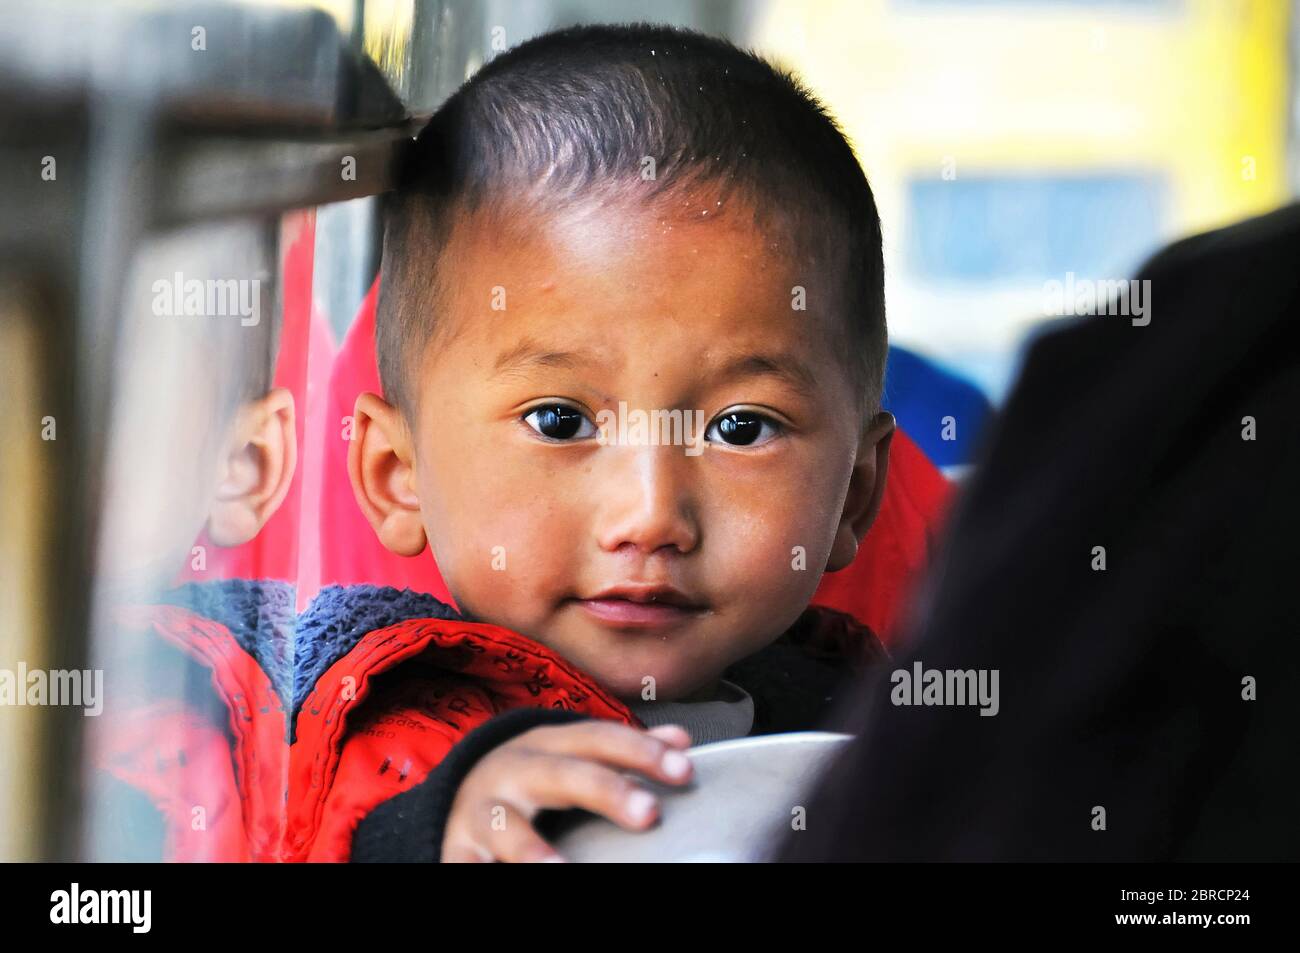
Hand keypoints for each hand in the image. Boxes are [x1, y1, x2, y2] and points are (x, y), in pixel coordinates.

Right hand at [441, 720, 692, 861]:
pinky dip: (484, 874)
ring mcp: (484, 811)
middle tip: (650, 812)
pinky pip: (467, 865)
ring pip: (507, 827)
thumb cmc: (535, 779)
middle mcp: (515, 771)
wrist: (458, 795)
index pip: (599, 739)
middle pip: (563, 774)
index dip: (642, 751)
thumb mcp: (572, 756)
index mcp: (549, 745)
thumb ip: (624, 751)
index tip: (686, 770)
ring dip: (532, 850)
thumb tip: (681, 741)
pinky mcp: (459, 849)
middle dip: (606, 790)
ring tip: (562, 870)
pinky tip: (506, 880)